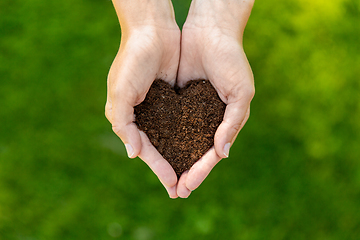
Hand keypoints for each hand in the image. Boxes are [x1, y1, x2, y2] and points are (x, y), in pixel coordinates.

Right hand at [105, 0, 180, 197]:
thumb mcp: (121, 92)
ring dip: (181, 155)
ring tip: (193, 175)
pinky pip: (182, 121)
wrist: (152, 31)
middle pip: (159, 148)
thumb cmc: (132, 60)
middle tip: (183, 189)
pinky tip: (200, 147)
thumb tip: (133, 154)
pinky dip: (189, 135)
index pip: (145, 150)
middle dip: (170, 168)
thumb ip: (124, 124)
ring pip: (172, 138)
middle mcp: (144, 115)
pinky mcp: (174, 98)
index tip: (173, 184)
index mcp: (128, 117)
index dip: (158, 167)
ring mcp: (160, 107)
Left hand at [176, 0, 254, 197]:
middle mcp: (206, 120)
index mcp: (225, 121)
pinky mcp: (176, 99)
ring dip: (172, 159)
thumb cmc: (231, 60)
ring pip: (180, 141)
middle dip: (185, 171)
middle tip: (175, 191)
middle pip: (194, 152)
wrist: (210, 32)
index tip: (188, 186)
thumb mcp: (241, 92)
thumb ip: (233, 122)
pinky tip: (153, 149)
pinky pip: (168, 121)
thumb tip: (222, 153)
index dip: (200, 171)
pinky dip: (162, 137)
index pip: (211, 153)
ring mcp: (191, 111)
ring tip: (164, 177)